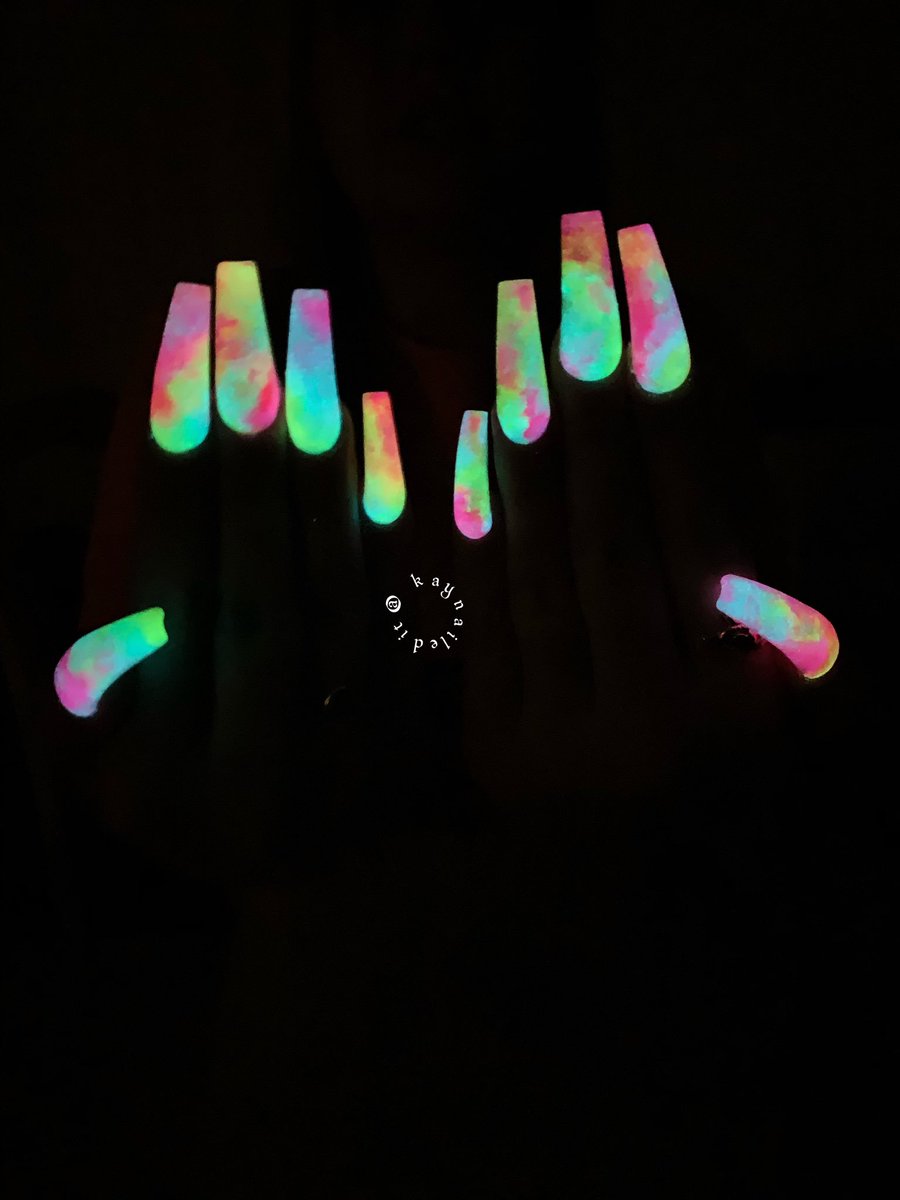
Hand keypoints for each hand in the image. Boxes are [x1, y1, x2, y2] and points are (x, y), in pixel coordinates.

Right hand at [51, 266, 369, 879]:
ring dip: (318, 454)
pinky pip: (398, 604)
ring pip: (332, 582)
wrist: (337, 908)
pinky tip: (372, 421)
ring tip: (307, 346)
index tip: (179, 354)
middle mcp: (253, 763)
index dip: (172, 472)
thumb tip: (113, 611)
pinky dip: (383, 507)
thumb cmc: (202, 817)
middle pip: (252, 575)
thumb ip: (99, 694)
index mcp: (160, 772)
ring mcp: (346, 748)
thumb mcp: (119, 776)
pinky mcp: (414, 725)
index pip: (165, 596)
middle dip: (246, 439)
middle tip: (248, 316)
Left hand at [456, 218, 820, 833]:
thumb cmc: (726, 810)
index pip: (704, 527)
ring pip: (543, 560)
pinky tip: (478, 437)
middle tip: (571, 282)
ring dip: (529, 443)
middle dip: (593, 399)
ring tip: (519, 335)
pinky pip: (486, 612)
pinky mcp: (493, 742)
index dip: (677, 413)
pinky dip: (481, 521)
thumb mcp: (784, 716)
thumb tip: (731, 510)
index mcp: (749, 705)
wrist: (618, 916)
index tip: (651, 306)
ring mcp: (563, 733)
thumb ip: (774, 620)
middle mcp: (656, 715)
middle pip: (615, 527)